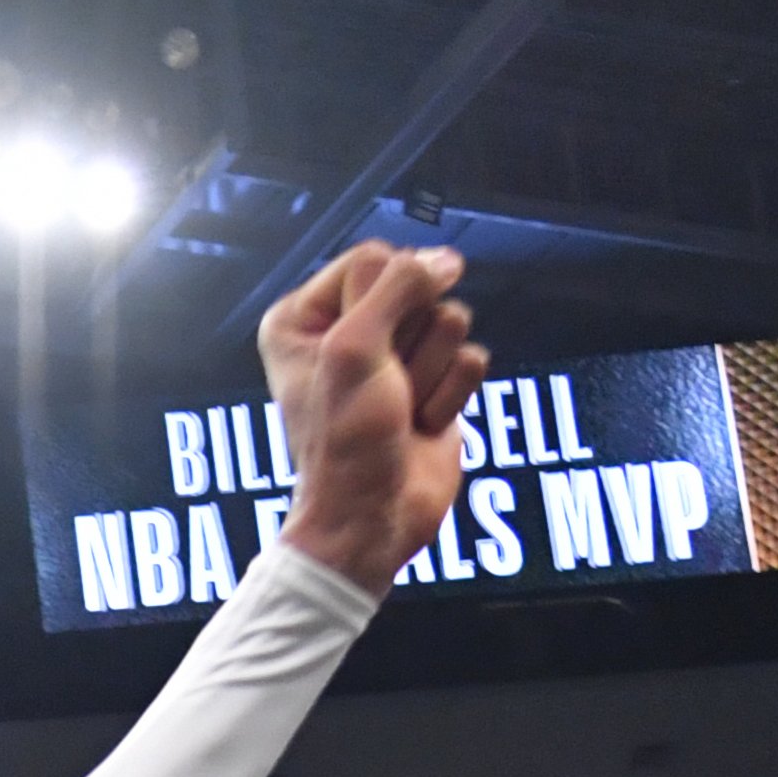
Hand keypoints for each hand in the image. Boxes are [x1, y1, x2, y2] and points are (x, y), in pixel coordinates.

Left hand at [265, 243, 485, 596]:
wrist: (373, 517)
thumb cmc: (345, 442)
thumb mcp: (355, 350)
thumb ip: (400, 286)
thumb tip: (447, 260)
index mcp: (304, 318)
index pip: (374, 259)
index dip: (383, 303)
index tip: (360, 357)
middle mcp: (348, 330)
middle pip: (419, 286)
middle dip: (410, 341)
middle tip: (383, 390)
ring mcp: (395, 357)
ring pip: (451, 319)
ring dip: (430, 372)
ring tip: (400, 410)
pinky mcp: (435, 381)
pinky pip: (472, 357)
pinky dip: (452, 395)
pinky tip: (422, 425)